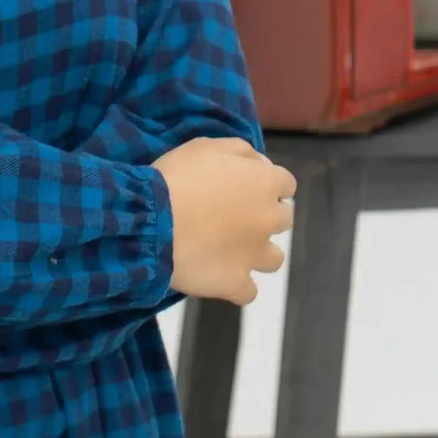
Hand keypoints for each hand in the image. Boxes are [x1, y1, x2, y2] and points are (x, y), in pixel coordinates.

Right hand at [151, 136, 295, 305]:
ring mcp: (255, 256)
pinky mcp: (236, 283)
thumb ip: (240, 151)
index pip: (286, 183)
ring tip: (229, 248)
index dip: (265, 182)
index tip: (243, 184)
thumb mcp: (206, 146)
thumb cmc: (178, 176)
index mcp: (265, 183)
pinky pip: (248, 291)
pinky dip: (236, 284)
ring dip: (257, 252)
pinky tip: (219, 274)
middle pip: (282, 219)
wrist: (151, 221)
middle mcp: (269, 220)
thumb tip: (259, 163)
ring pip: (274, 259)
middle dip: (263, 215)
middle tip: (232, 214)